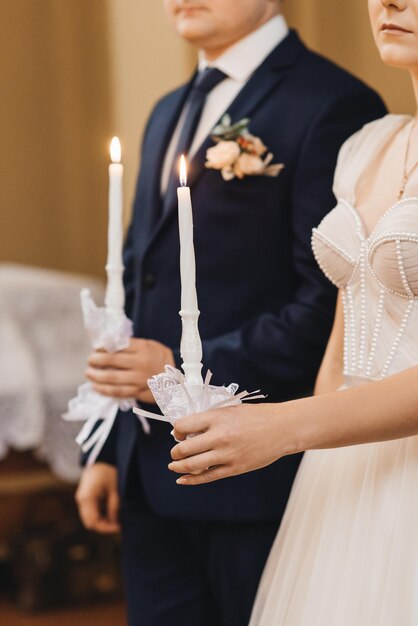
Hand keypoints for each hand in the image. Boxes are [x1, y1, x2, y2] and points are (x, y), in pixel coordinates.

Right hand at [76, 463, 120, 533]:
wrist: (101, 456)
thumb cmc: (109, 470)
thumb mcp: (114, 489)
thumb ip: (113, 507)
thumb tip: (114, 523)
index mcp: (87, 498)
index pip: (93, 522)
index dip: (106, 528)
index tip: (119, 528)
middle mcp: (81, 500)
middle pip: (89, 522)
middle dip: (103, 526)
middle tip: (118, 525)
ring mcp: (81, 497)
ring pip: (89, 517)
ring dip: (101, 520)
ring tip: (115, 519)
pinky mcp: (85, 495)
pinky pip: (90, 510)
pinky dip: (99, 514)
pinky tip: (110, 512)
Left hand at [85, 338, 174, 403]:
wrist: (177, 379)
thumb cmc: (159, 359)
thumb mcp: (148, 345)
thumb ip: (130, 345)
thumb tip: (106, 346)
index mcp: (143, 348)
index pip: (117, 345)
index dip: (102, 347)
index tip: (95, 348)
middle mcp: (140, 363)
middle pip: (112, 361)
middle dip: (96, 360)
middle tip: (89, 361)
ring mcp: (139, 379)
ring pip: (112, 378)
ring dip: (96, 376)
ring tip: (88, 373)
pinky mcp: (138, 392)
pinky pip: (118, 392)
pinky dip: (104, 390)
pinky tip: (96, 387)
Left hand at [168, 403, 297, 484]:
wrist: (282, 428)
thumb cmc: (256, 416)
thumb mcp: (229, 410)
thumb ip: (210, 419)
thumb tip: (190, 429)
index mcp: (216, 418)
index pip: (182, 426)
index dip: (177, 431)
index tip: (179, 433)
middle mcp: (218, 437)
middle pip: (183, 449)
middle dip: (175, 452)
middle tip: (176, 451)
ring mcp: (226, 454)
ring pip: (192, 465)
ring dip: (178, 466)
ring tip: (174, 465)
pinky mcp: (234, 468)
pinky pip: (207, 477)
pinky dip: (191, 480)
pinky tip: (182, 480)